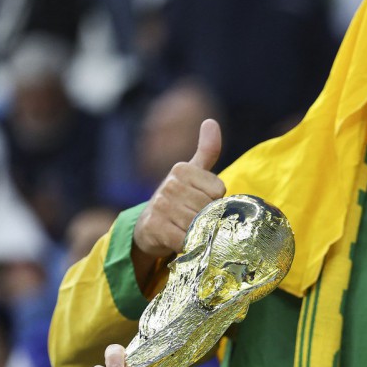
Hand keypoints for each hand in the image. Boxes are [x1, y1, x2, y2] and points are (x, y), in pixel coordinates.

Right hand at [133, 119, 226, 259]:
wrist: (148, 227)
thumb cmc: (178, 199)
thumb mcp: (193, 173)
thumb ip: (206, 150)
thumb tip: (210, 122)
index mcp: (181, 169)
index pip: (217, 190)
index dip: (214, 201)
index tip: (200, 201)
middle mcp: (170, 184)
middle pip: (210, 208)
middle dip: (207, 218)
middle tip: (193, 218)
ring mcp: (161, 205)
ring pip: (200, 224)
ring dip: (199, 232)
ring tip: (186, 228)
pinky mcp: (156, 227)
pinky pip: (186, 240)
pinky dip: (188, 244)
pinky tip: (180, 239)